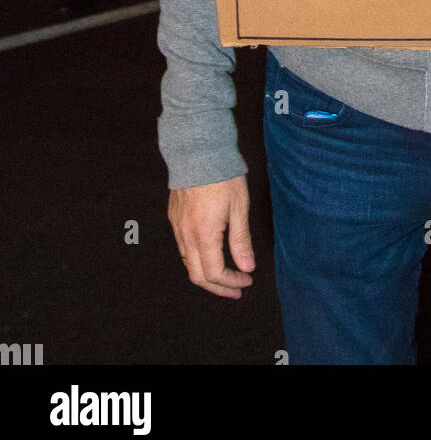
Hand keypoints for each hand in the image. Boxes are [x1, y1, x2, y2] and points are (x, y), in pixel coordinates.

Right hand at [168, 176, 254, 298]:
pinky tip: (210, 254)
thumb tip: (247, 267)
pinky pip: (182, 248)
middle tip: (237, 289)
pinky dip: (196, 259)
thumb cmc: (222, 176)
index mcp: (204, 235)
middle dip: (218, 287)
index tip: (247, 279)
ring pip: (187, 263)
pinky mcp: (174, 217)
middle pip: (197, 275)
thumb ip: (241, 240)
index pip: (215, 273)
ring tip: (226, 276)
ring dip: (206, 275)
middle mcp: (186, 235)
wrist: (197, 151)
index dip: (232, 282)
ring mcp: (177, 227)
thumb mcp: (239, 207)